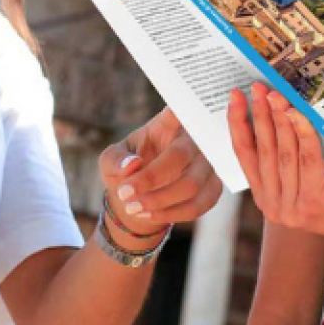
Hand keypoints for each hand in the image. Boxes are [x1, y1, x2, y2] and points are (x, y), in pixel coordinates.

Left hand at [99, 108, 223, 242]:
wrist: (140, 196)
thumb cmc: (126, 169)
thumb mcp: (110, 161)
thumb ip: (115, 160)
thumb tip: (132, 165)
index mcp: (166, 125)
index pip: (176, 113)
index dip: (179, 110)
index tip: (175, 109)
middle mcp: (192, 140)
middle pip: (180, 156)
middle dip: (151, 179)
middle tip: (124, 194)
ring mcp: (207, 164)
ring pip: (191, 185)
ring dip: (159, 201)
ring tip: (133, 208)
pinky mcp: (213, 188)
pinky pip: (198, 205)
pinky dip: (171, 214)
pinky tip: (148, 215)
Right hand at [227, 84, 323, 248]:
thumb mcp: (310, 166)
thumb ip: (292, 146)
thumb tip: (280, 103)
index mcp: (266, 198)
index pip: (244, 156)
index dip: (237, 124)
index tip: (235, 96)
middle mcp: (274, 208)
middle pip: (262, 152)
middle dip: (258, 115)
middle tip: (257, 88)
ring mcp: (293, 209)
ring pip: (283, 153)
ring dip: (279, 119)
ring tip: (277, 94)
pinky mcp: (315, 203)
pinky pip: (307, 159)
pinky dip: (303, 133)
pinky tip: (299, 113)